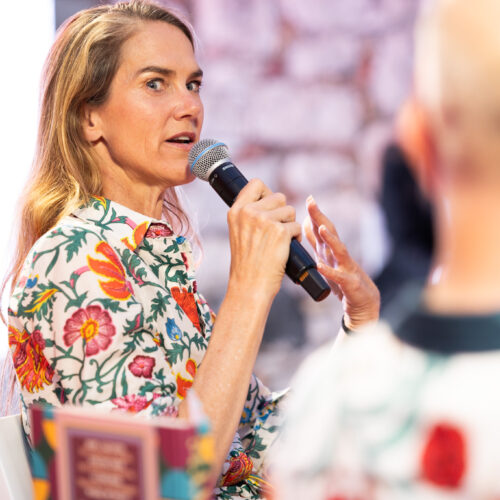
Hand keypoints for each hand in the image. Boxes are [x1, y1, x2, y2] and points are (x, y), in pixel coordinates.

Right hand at [227, 179, 301, 300]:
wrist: (249, 286)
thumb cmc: (247, 263)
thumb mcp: (239, 232)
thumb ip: (249, 214)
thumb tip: (270, 200)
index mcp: (236, 211)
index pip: (256, 184)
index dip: (267, 192)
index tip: (270, 206)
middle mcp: (249, 212)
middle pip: (279, 196)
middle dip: (282, 212)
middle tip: (276, 231)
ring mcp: (264, 221)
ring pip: (290, 210)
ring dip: (290, 225)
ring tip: (280, 241)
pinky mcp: (280, 232)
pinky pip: (297, 226)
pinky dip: (296, 237)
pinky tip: (286, 249)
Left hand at [303, 196, 379, 329]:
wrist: (363, 304)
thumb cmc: (343, 279)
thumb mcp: (327, 258)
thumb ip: (317, 242)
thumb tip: (305, 224)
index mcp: (331, 250)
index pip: (323, 228)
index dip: (316, 214)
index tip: (309, 198)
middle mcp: (339, 255)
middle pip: (330, 233)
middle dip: (320, 217)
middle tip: (312, 202)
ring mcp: (347, 268)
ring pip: (339, 250)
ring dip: (330, 238)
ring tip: (321, 227)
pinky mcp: (350, 284)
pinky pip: (339, 277)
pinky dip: (329, 271)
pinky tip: (320, 266)